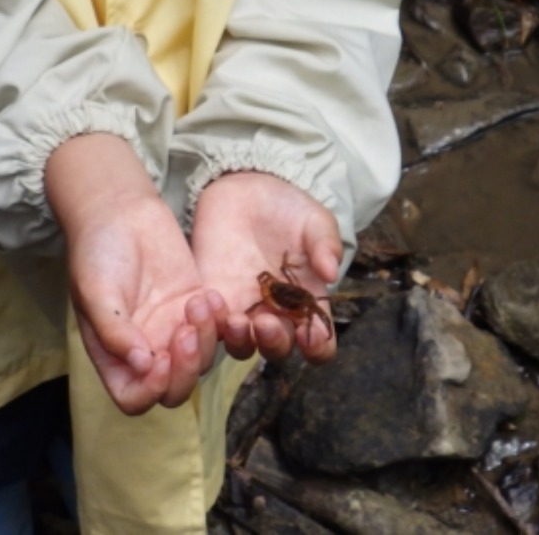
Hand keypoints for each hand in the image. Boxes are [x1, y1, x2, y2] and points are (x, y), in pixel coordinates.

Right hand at [46, 134, 223, 414]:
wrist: (119, 211)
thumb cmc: (96, 250)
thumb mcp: (95, 289)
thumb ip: (113, 330)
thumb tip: (141, 365)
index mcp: (114, 355)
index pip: (134, 398)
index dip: (150, 391)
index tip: (159, 360)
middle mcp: (146, 350)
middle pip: (174, 390)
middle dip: (186, 370)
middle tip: (185, 331)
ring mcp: (173, 330)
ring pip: (202, 362)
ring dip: (205, 340)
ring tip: (196, 303)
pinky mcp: (196, 308)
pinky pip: (220, 331)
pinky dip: (221, 322)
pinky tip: (208, 295)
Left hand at [190, 171, 342, 363]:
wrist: (247, 189)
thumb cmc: (288, 209)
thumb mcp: (314, 221)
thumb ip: (325, 243)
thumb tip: (331, 273)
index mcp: (307, 303)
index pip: (318, 343)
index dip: (317, 347)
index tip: (311, 337)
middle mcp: (277, 314)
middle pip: (278, 349)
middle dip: (273, 343)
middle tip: (265, 322)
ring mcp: (243, 308)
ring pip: (242, 346)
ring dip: (240, 341)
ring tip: (235, 319)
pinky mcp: (213, 298)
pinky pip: (209, 324)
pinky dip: (208, 322)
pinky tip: (207, 301)